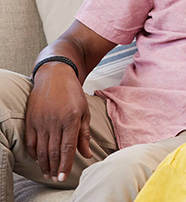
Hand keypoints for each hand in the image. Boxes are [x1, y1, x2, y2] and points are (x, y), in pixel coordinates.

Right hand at [25, 64, 91, 182]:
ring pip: (41, 148)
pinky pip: (31, 141)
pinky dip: (34, 152)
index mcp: (71, 119)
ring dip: (44, 163)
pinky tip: (39, 159)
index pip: (67, 148)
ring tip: (48, 173)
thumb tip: (86, 154)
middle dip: (54, 167)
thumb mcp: (84, 111)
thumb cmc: (73, 94)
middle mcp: (55, 121)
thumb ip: (84, 134)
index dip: (65, 164)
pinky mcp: (31, 119)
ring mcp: (41, 121)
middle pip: (53, 151)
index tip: (63, 177)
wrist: (55, 76)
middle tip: (56, 178)